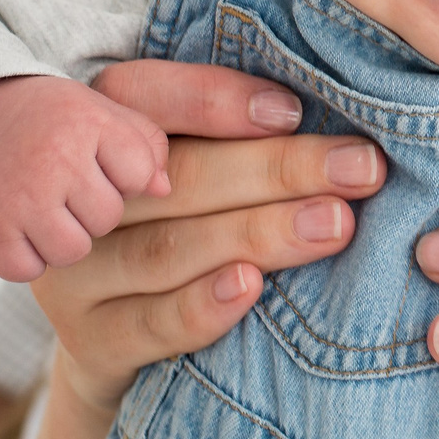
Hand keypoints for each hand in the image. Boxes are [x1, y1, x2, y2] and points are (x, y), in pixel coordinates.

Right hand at [0, 73, 167, 280]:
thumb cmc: (45, 122)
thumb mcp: (97, 112)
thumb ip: (145, 143)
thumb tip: (165, 190)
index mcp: (86, 122)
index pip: (140, 176)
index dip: (123, 177)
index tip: (99, 165)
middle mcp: (52, 158)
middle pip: (107, 218)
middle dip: (92, 210)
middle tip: (63, 187)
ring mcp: (17, 199)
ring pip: (72, 250)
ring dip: (60, 237)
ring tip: (42, 208)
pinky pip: (30, 269)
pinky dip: (24, 256)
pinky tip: (15, 226)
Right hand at [32, 124, 387, 413]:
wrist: (109, 340)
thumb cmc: (178, 227)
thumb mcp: (192, 174)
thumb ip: (236, 140)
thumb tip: (339, 122)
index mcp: (102, 136)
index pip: (148, 97)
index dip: (217, 100)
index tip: (295, 110)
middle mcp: (83, 199)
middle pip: (180, 175)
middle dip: (279, 169)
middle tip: (361, 169)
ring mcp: (77, 274)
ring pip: (169, 246)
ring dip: (260, 233)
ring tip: (336, 224)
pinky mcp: (88, 341)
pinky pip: (147, 322)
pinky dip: (202, 304)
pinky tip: (251, 288)